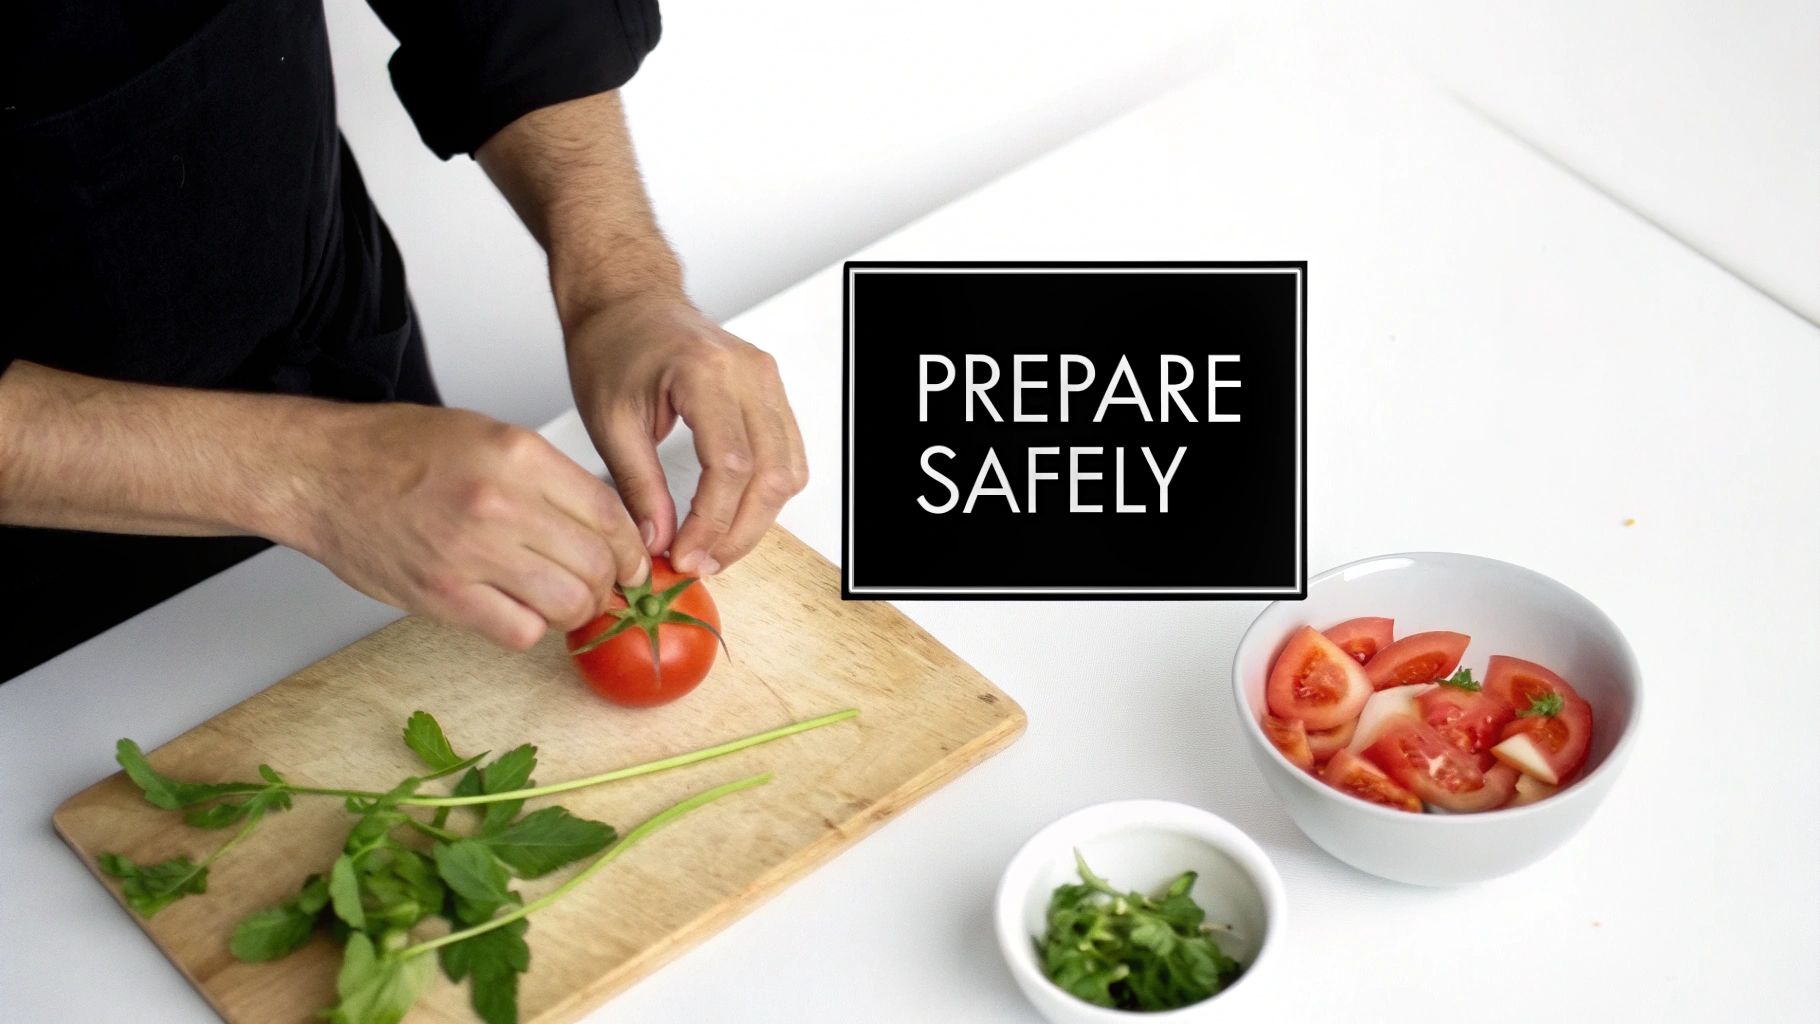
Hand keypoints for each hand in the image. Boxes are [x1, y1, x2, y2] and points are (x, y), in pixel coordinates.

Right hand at [293, 404, 649, 649]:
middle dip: (609, 583)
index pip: (609, 514)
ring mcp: (470, 552)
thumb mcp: (490, 435)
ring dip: (573, 611)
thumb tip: (606, 524)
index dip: (631, 548)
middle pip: (596, 564)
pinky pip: (519, 631)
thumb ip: (550, 478)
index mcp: (519, 456)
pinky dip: (530, 628)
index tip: (635, 562)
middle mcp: (500, 502)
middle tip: (600, 586)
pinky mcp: (442, 595)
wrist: (322, 472)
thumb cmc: (399, 451)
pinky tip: (518, 609)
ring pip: (566, 605)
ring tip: (559, 600)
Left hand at [564, 297, 807, 575]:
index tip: (684, 554)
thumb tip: (658, 541)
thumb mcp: (609, 421)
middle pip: (770, 475)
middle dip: (737, 532)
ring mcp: (767, 380)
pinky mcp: (771, 392)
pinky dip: (766, 494)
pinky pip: (788, 455)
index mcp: (705, 372)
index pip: (730, 466)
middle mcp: (749, 373)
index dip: (711, 522)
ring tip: (714, 547)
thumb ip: (637, 486)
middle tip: (700, 562)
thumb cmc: (613, 344)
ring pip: (788, 471)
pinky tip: (732, 515)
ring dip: (756, 520)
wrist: (628, 301)